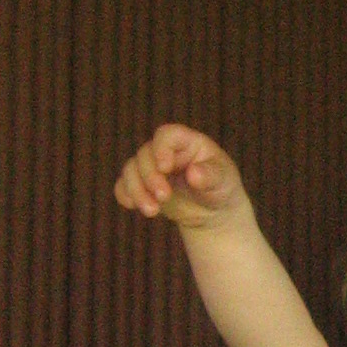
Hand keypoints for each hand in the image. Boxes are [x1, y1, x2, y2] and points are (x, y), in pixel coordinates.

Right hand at [113, 123, 247, 231]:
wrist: (212, 210)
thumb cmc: (221, 187)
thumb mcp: (223, 181)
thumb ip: (210, 176)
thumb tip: (193, 174)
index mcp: (186, 142)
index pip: (166, 135)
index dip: (161, 148)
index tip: (165, 168)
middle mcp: (164, 151)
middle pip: (145, 155)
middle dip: (151, 177)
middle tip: (164, 197)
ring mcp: (151, 168)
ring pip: (131, 170)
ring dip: (137, 190)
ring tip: (152, 211)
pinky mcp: (142, 186)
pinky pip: (124, 186)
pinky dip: (125, 195)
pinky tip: (133, 207)